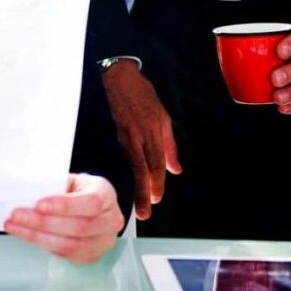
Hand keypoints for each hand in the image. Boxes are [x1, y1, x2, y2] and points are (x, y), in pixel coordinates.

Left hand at [4, 174, 123, 263]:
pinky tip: (25, 235)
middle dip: (43, 223)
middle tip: (16, 216)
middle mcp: (111, 220)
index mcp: (106, 193)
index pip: (90, 202)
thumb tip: (25, 191)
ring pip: (71, 246)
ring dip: (38, 237)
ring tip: (14, 227)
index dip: (64, 206)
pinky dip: (43, 245)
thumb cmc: (76, 188)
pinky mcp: (92, 256)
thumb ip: (53, 184)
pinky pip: (66, 255)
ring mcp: (104, 241)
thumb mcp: (70, 179)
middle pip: (80, 227)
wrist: (90, 202)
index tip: (38, 204)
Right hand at [101, 61, 180, 220]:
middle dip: (143, 192)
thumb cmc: (142, 95)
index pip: (156, 162)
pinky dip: (125, 172)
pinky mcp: (114, 133)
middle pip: (142, 169)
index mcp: (153, 130)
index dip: (157, 182)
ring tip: (137, 204)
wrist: (118, 77)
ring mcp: (124, 135)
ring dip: (134, 186)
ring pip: (131, 165)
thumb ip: (169, 145)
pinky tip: (125, 184)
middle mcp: (138, 135)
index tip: (157, 199)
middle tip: (144, 213)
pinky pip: (123, 157)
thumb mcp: (163, 117)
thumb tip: (176, 169)